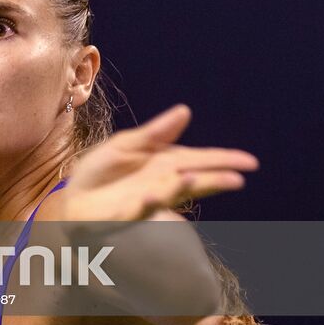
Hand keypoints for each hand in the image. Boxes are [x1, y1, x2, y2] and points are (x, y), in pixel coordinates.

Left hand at [62, 104, 258, 222]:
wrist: (74, 197)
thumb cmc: (102, 171)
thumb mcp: (128, 144)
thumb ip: (157, 132)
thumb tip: (185, 110)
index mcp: (164, 164)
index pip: (199, 159)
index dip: (223, 160)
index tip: (250, 161)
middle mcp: (160, 183)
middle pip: (192, 178)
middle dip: (214, 177)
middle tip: (239, 177)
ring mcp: (143, 200)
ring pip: (168, 195)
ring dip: (183, 188)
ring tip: (199, 178)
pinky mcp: (122, 213)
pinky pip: (136, 210)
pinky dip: (146, 204)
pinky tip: (152, 195)